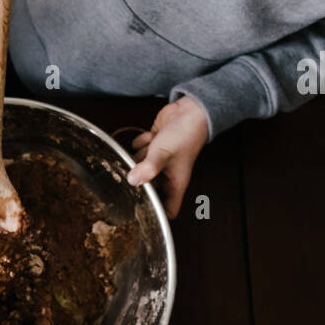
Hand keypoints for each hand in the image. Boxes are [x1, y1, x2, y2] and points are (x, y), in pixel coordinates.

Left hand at [127, 97, 209, 217]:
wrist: (191, 110)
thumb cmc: (184, 135)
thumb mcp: (163, 154)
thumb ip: (148, 169)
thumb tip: (133, 181)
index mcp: (175, 183)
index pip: (169, 209)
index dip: (158, 213)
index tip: (142, 213)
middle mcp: (167, 174)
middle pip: (148, 187)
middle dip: (140, 179)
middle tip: (135, 170)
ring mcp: (160, 159)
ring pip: (140, 166)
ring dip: (139, 156)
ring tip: (150, 148)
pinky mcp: (154, 145)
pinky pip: (139, 148)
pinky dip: (142, 141)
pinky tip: (150, 136)